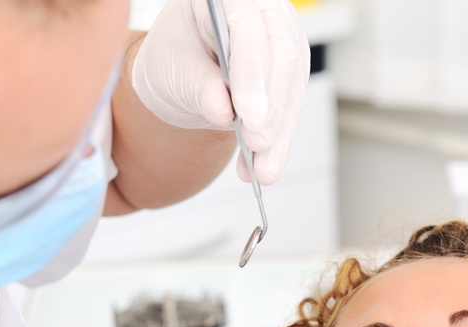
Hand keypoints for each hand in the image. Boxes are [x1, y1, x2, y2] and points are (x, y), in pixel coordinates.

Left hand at [131, 0, 309, 184]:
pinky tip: (266, 166)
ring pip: (292, 84)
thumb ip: (199, 87)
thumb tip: (222, 111)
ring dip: (278, 133)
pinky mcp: (293, 69)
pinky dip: (280, 140)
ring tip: (262, 170)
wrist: (183, 74)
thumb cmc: (174, 60)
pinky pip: (293, 105)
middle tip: (257, 144)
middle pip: (280, 53)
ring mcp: (283, 36)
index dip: (251, 71)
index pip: (246, 26)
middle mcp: (262, 8)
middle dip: (271, 107)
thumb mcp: (174, 72)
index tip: (248, 117)